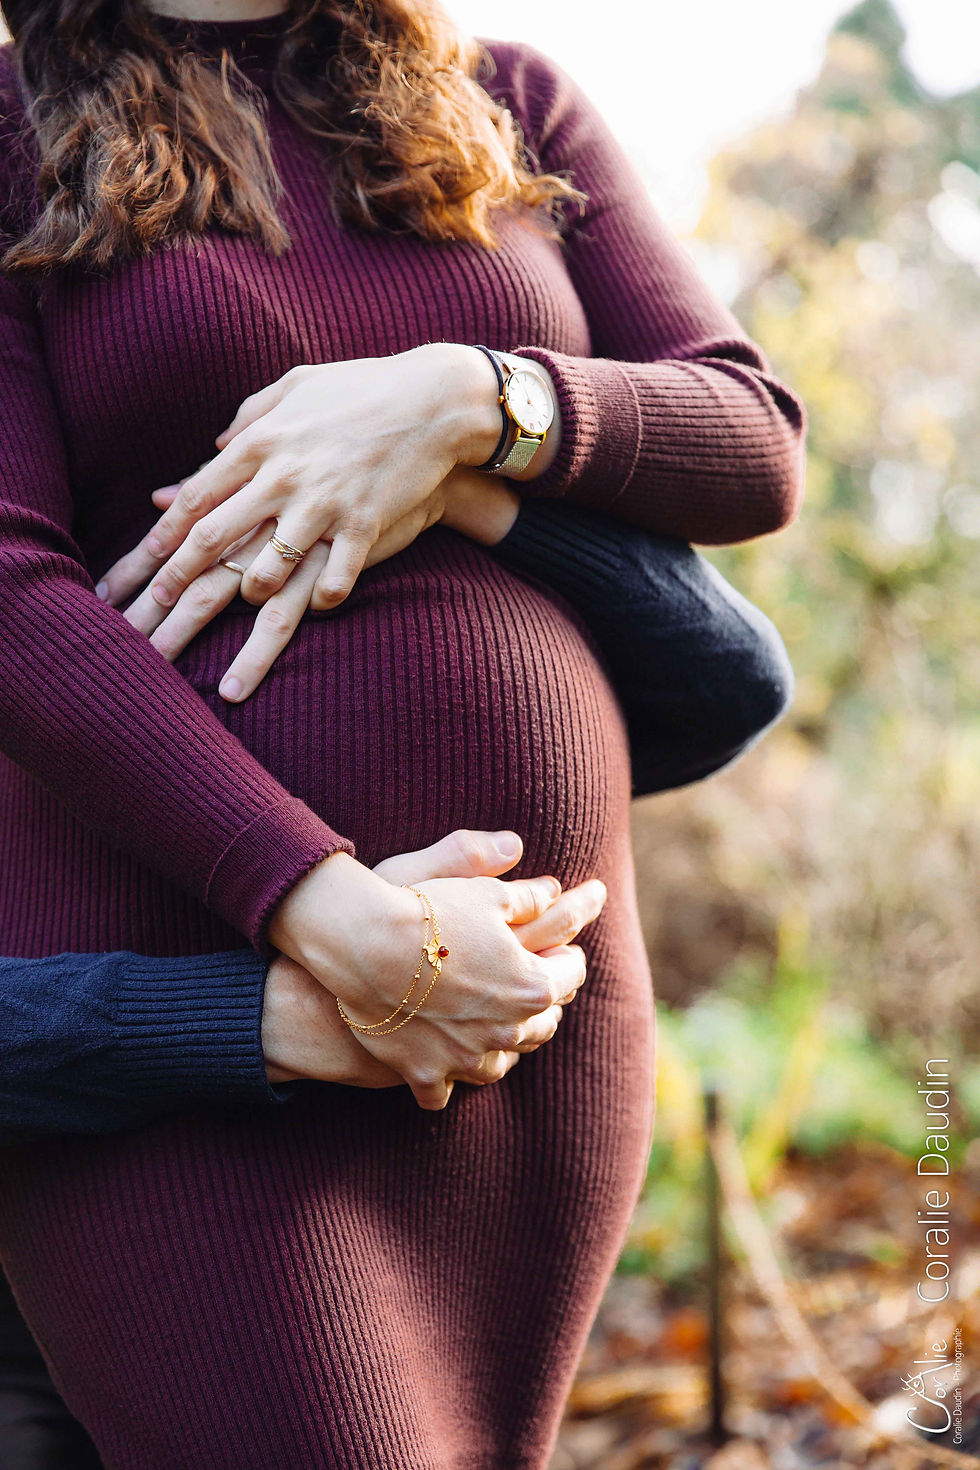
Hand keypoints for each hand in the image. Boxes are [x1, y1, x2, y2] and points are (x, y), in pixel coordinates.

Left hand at [100, 343, 502, 624]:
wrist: (435, 399)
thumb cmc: (363, 390)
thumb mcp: (298, 388)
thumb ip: (250, 418)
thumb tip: (215, 446)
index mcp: (261, 442)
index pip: (196, 497)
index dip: (164, 537)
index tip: (143, 569)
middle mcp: (283, 475)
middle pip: (215, 537)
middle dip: (179, 581)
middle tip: (156, 615)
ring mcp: (324, 502)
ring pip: (269, 567)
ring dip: (249, 598)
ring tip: (237, 623)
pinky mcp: (364, 524)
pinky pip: (336, 577)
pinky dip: (325, 600)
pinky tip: (319, 611)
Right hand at [267, 832, 606, 1110]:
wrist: (361, 944)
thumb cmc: (426, 910)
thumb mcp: (485, 892)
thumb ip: (527, 895)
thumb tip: (554, 891)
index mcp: (530, 984)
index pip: (571, 973)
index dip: (569, 955)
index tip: (566, 947)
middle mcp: (505, 1029)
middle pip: (544, 1023)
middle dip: (545, 1004)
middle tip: (539, 988)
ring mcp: (464, 1057)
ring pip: (502, 1063)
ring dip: (507, 1046)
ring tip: (501, 1030)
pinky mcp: (423, 1073)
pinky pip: (443, 1093)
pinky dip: (447, 1081)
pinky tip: (447, 1069)